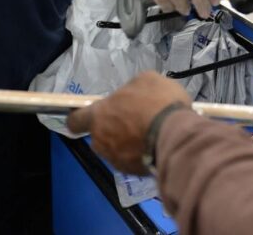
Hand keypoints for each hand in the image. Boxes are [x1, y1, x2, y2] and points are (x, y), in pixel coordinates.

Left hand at [67, 71, 191, 174]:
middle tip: (132, 121)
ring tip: (148, 134)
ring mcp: (116, 159)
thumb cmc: (157, 102)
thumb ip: (130, 90)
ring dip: (126, 143)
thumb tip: (130, 96)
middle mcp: (101, 140)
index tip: (89, 115)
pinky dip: (140, 154)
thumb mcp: (146, 80)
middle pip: (99, 136)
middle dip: (111, 129)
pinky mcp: (133, 172)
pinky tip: (155, 145)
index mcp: (99, 115)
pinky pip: (132, 161)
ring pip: (115, 149)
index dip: (79, 118)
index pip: (75, 121)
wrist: (177, 135)